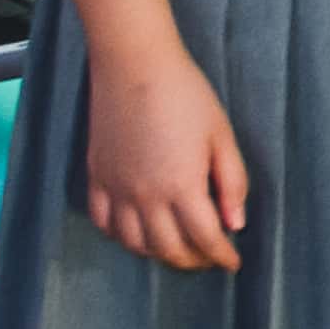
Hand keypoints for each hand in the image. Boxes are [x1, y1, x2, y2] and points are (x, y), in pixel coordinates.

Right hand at [81, 35, 250, 270]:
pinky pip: (103, 222)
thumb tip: (234, 224)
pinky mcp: (96, 177)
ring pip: (134, 243)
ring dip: (158, 253)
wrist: (134, 65)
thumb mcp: (221, 136)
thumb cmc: (186, 95)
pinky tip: (137, 233)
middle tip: (209, 257)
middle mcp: (144, 196)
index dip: (222, 256)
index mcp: (181, 187)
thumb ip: (231, 183)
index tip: (233, 262)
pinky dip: (121, 237)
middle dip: (193, 260)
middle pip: (169, 249)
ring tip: (177, 248)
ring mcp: (116, 189)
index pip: (205, 239)